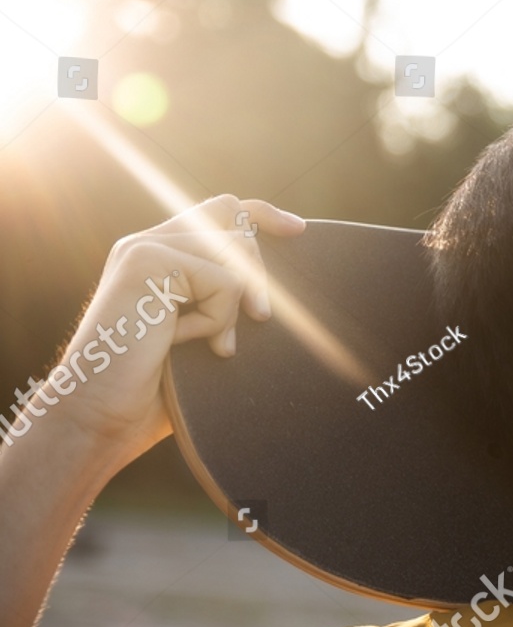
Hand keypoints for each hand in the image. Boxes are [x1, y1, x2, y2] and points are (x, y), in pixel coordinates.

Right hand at [31, 195, 303, 468]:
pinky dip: (217, 320)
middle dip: (258, 272)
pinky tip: (181, 342)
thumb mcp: (202, 338)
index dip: (261, 214)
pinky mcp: (146, 261)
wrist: (101, 416)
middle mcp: (148, 243)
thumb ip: (226, 301)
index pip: (219, 210)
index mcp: (158, 255)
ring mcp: (144, 248)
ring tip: (209, 343)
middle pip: (235, 221)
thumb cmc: (153, 391)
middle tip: (258, 318)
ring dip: (234, 308)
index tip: (297, 229)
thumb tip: (273, 292)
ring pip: (235, 253)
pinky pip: (223, 281)